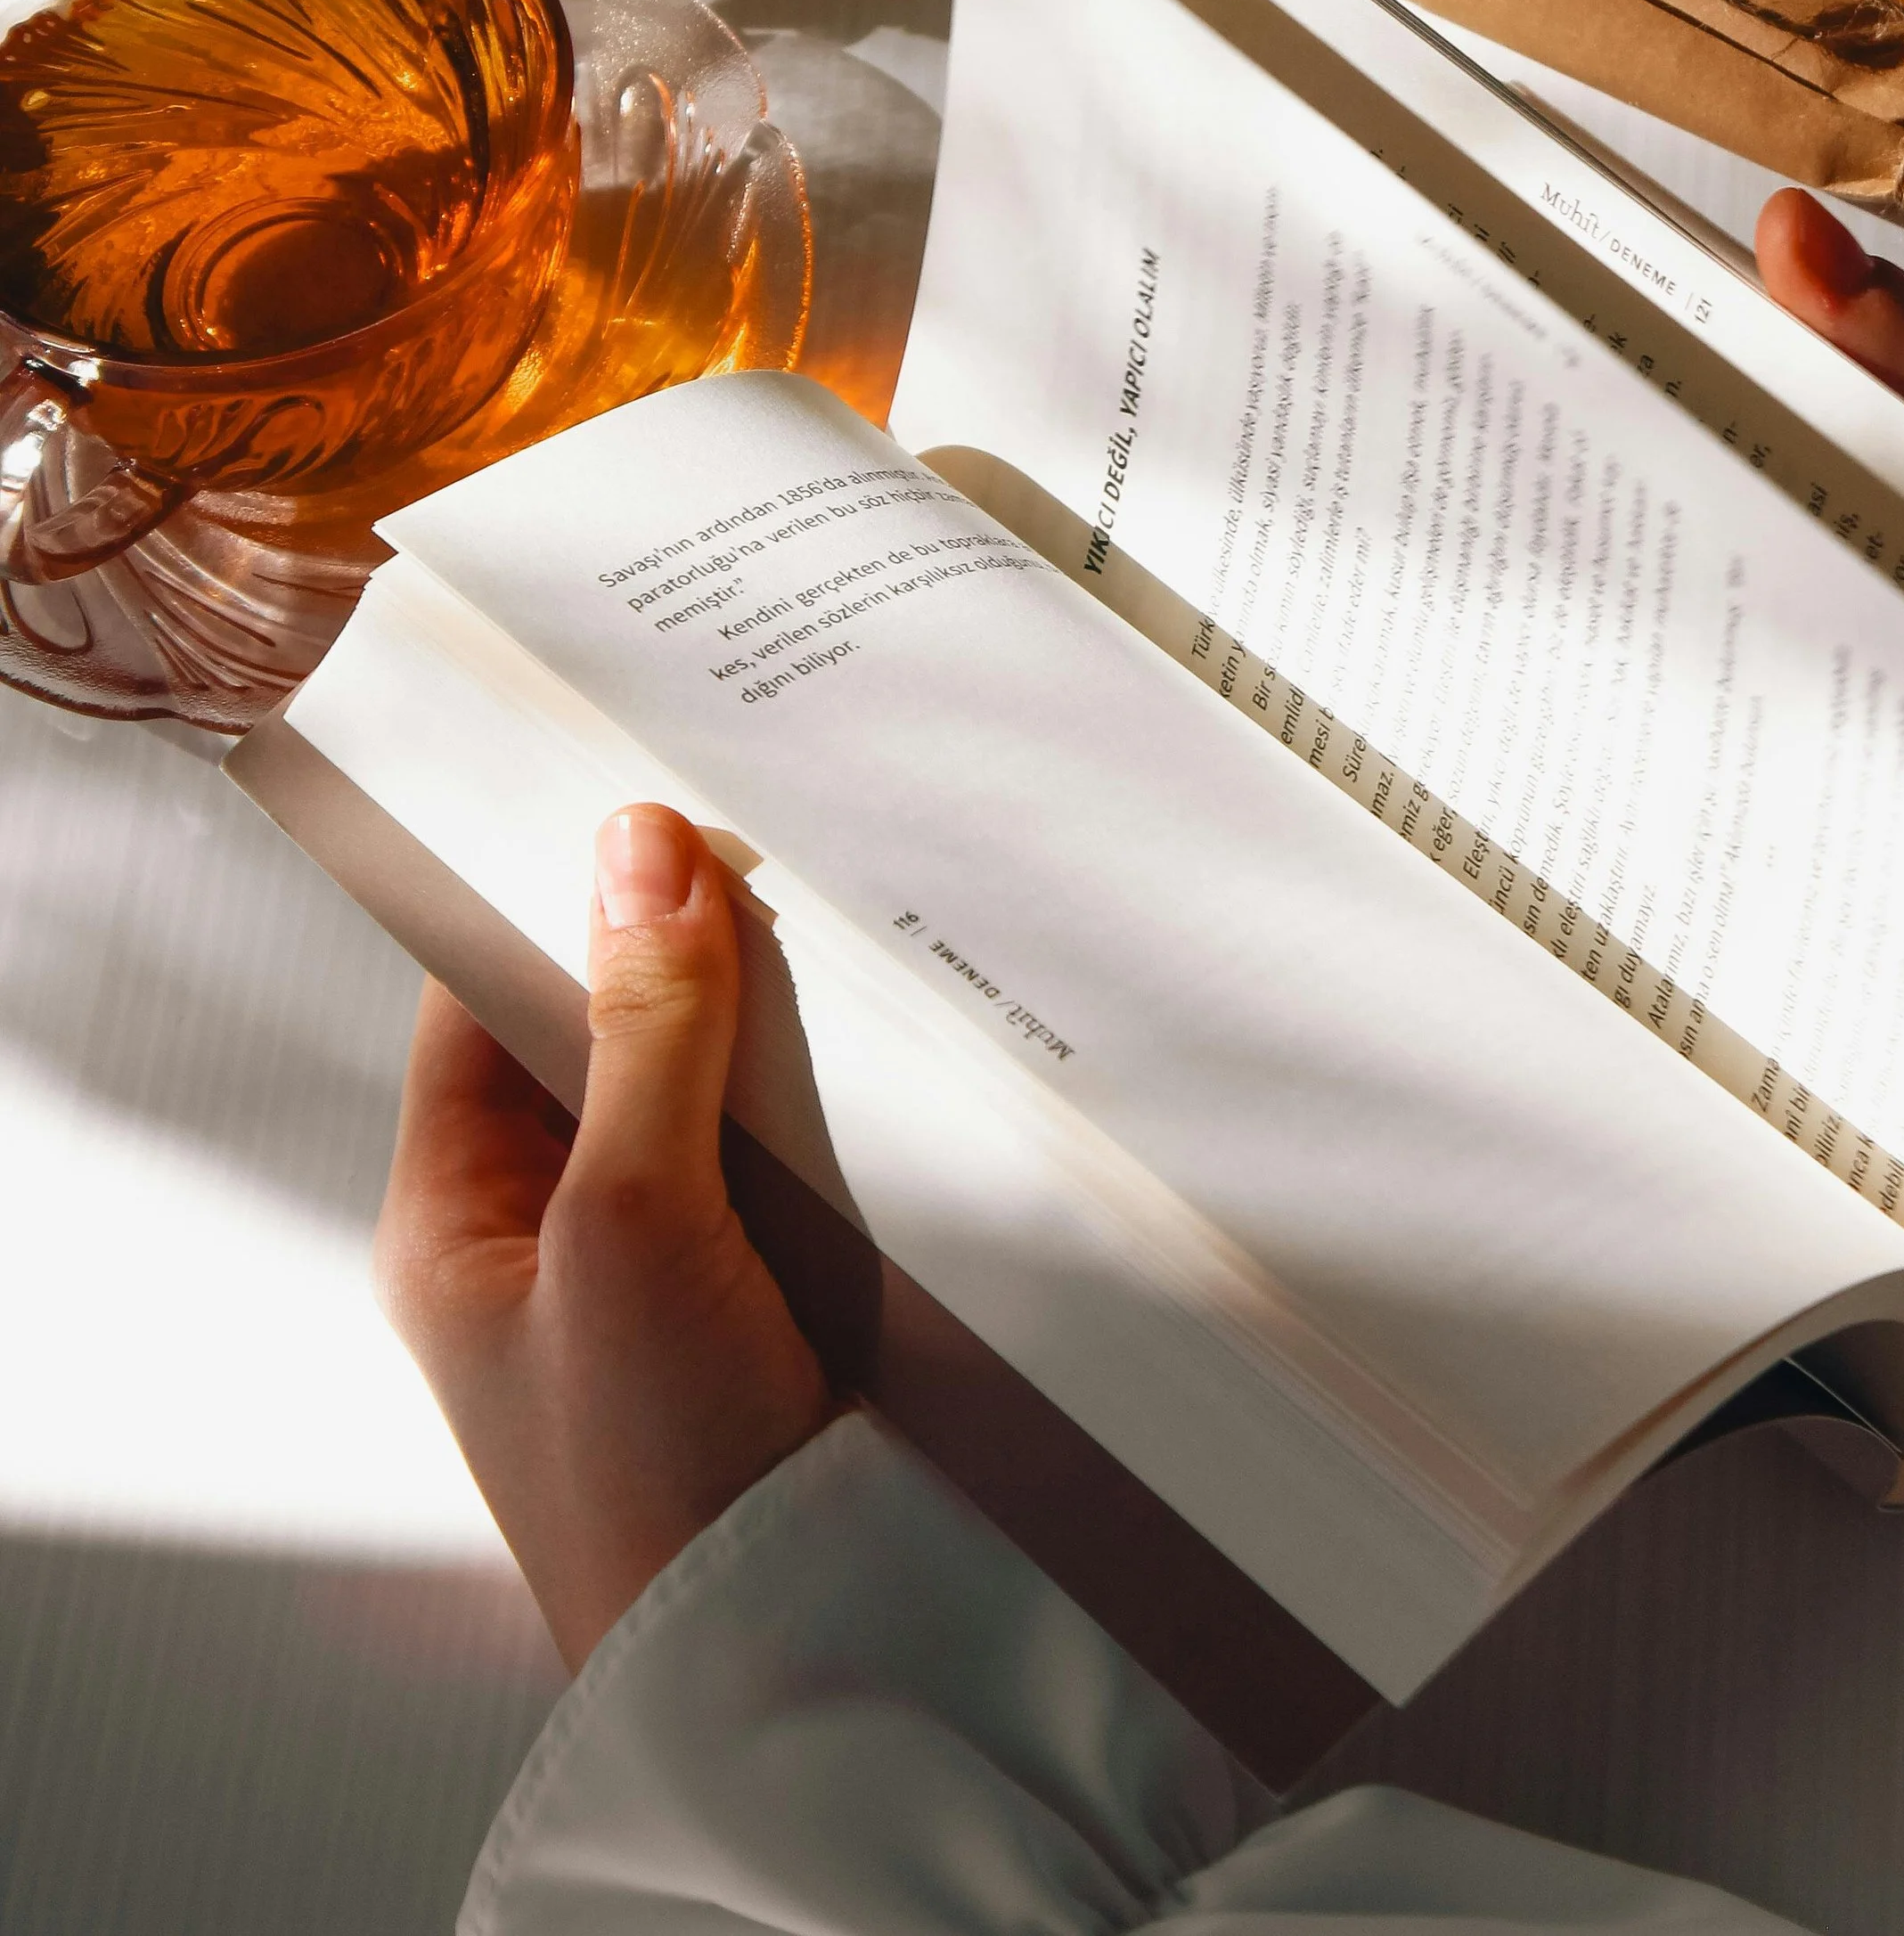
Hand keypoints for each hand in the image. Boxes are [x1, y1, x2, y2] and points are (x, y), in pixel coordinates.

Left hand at [375, 805, 833, 1669]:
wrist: (792, 1663)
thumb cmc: (652, 1478)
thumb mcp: (631, 1222)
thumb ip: (641, 1031)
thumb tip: (639, 851)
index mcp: (454, 1215)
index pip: (480, 998)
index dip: (549, 897)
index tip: (640, 804)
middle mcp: (545, 1234)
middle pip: (602, 1034)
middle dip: (683, 953)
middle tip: (768, 849)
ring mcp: (658, 1271)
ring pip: (703, 1092)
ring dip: (767, 1032)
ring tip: (839, 932)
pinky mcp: (761, 1300)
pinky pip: (782, 1160)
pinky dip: (827, 1106)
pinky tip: (884, 1055)